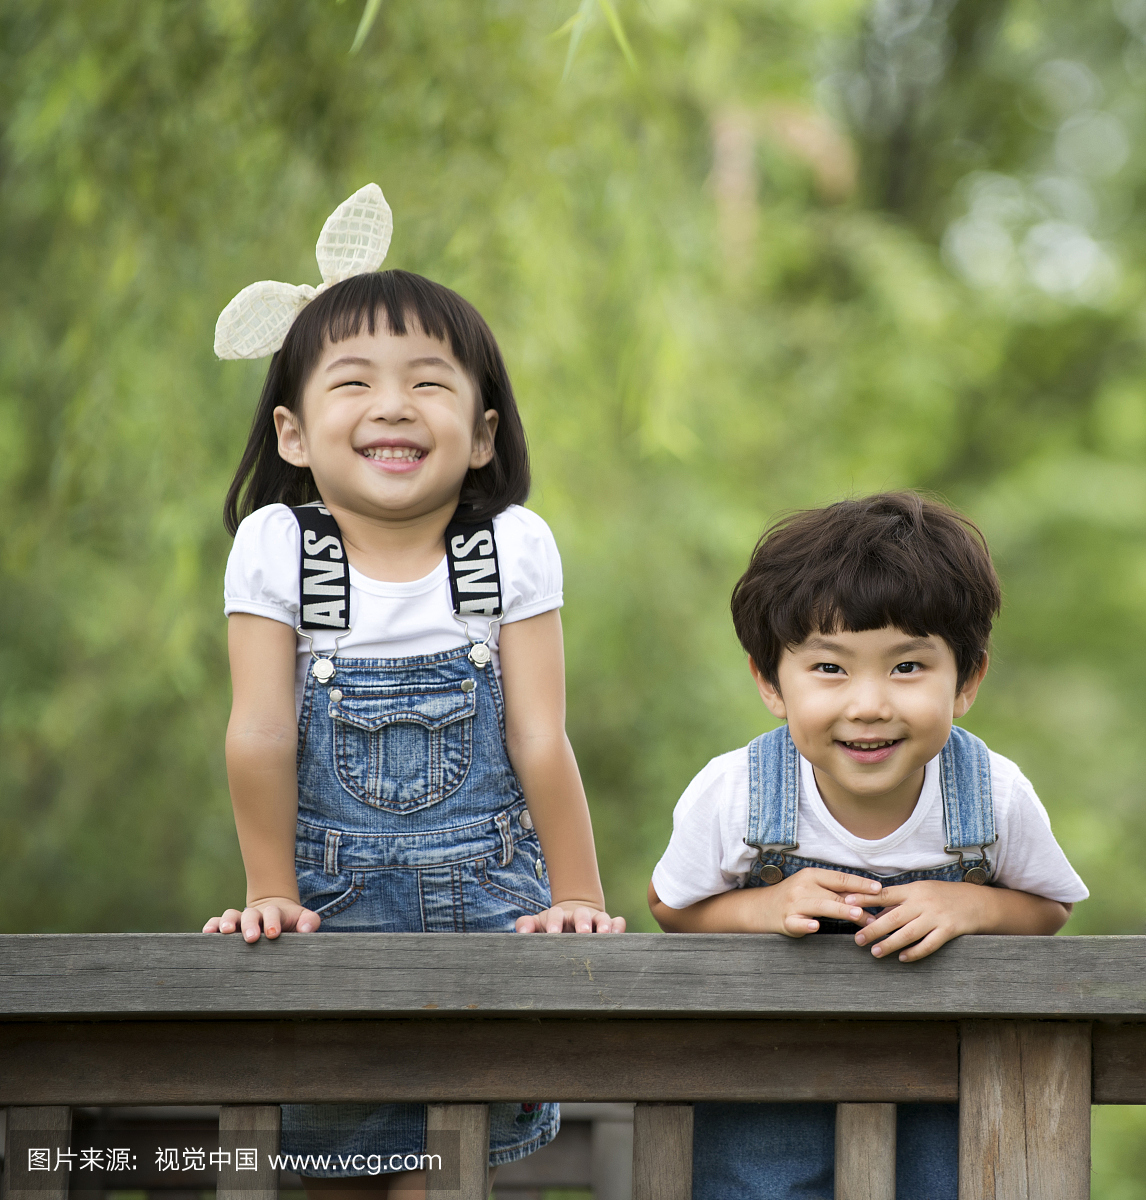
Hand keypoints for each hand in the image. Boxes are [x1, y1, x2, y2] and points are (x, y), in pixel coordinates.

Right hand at [202, 896, 320, 941]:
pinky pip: (217, 922)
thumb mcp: (303, 919)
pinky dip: (212, 925)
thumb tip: (307, 929)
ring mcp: (241, 919)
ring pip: (232, 915)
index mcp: (275, 913)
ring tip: (226, 931)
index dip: (273, 922)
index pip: (274, 913)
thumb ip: (309, 922)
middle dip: (250, 925)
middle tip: (251, 938)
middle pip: (251, 914)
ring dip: (227, 922)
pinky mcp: (228, 926)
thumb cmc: (291, 923)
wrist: (276, 916)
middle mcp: (256, 914)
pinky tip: (207, 933)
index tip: (273, 934)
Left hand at [515, 899, 625, 932]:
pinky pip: (616, 922)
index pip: (556, 915)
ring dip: (603, 924)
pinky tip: (619, 934)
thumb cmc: (551, 928)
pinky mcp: (608, 925)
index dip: (554, 923)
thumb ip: (526, 925)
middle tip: (582, 933)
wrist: (571, 920)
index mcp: (559, 916)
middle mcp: (578, 916)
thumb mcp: (538, 925)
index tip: (553, 934)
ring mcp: (594, 919)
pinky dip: (618, 926)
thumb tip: (520, 931)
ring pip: (601, 917)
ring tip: (604, 934)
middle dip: (581, 922)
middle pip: (581, 914)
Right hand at [762, 868, 883, 936]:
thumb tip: (867, 894)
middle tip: (876, 911)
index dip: (860, 884)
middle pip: (834, 894)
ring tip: (858, 915)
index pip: (840, 879)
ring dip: (841, 910)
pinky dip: (806, 924)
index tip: (879, 889)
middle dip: (857, 903)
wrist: (763, 907)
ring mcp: (794, 904)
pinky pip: (797, 922)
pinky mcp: (786, 920)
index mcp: (812, 875)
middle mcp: (803, 887)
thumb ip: (836, 890)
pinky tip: (815, 926)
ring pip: (821, 906)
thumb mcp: (814, 887)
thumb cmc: (796, 896)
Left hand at [851, 880, 978, 961]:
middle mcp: (923, 902)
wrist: (978, 902)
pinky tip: (903, 958)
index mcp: (913, 890)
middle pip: (893, 917)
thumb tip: (875, 913)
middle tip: (857, 940)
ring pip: (909, 933)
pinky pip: (930, 944)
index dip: (865, 898)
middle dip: (873, 929)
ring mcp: (936, 916)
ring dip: (890, 944)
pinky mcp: (949, 930)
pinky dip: (915, 952)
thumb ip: (899, 902)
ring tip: (875, 952)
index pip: (884, 894)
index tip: (847, 902)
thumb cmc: (943, 896)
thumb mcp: (920, 891)